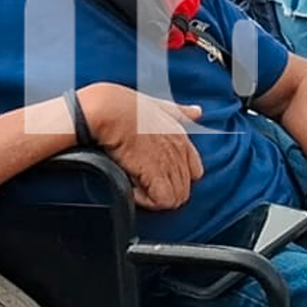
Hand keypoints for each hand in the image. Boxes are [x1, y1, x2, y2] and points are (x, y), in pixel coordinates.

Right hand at [82, 84, 203, 210]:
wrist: (109, 110)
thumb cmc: (126, 107)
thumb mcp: (159, 105)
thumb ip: (179, 111)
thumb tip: (196, 111)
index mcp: (182, 138)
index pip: (195, 172)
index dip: (175, 178)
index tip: (156, 176)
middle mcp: (179, 151)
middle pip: (184, 189)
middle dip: (163, 191)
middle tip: (143, 183)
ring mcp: (170, 163)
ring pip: (175, 198)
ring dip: (155, 198)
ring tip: (136, 185)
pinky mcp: (156, 173)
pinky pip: (162, 201)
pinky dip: (146, 201)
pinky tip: (132, 188)